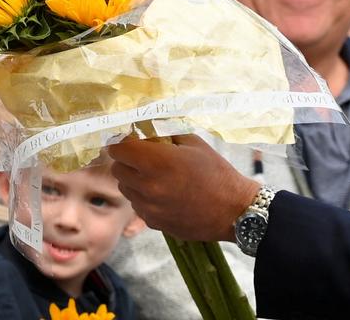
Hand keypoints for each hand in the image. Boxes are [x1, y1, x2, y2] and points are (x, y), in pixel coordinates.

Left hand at [109, 135, 258, 241]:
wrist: (232, 212)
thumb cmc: (216, 173)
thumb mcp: (193, 143)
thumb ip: (165, 132)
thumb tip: (145, 126)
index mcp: (157, 162)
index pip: (118, 148)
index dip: (121, 142)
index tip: (129, 140)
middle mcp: (148, 186)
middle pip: (117, 168)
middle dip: (127, 160)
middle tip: (144, 157)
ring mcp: (149, 207)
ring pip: (125, 188)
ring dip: (133, 179)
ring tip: (156, 177)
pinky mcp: (153, 223)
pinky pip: (138, 205)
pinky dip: (144, 198)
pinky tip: (164, 194)